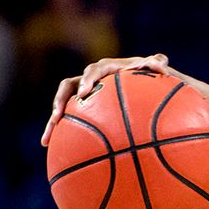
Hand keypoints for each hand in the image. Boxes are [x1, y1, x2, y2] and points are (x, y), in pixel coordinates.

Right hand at [41, 54, 170, 145]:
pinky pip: (67, 119)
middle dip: (60, 100)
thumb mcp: (156, 68)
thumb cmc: (150, 75)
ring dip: (53, 120)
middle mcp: (90, 80)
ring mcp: (84, 94)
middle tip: (58, 115)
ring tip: (47, 138)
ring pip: (62, 105)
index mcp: (106, 70)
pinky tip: (49, 146)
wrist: (143, 85)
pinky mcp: (81, 107)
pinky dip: (58, 131)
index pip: (93, 71)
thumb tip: (160, 63)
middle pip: (68, 86)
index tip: (84, 93)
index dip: (86, 81)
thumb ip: (157, 63)